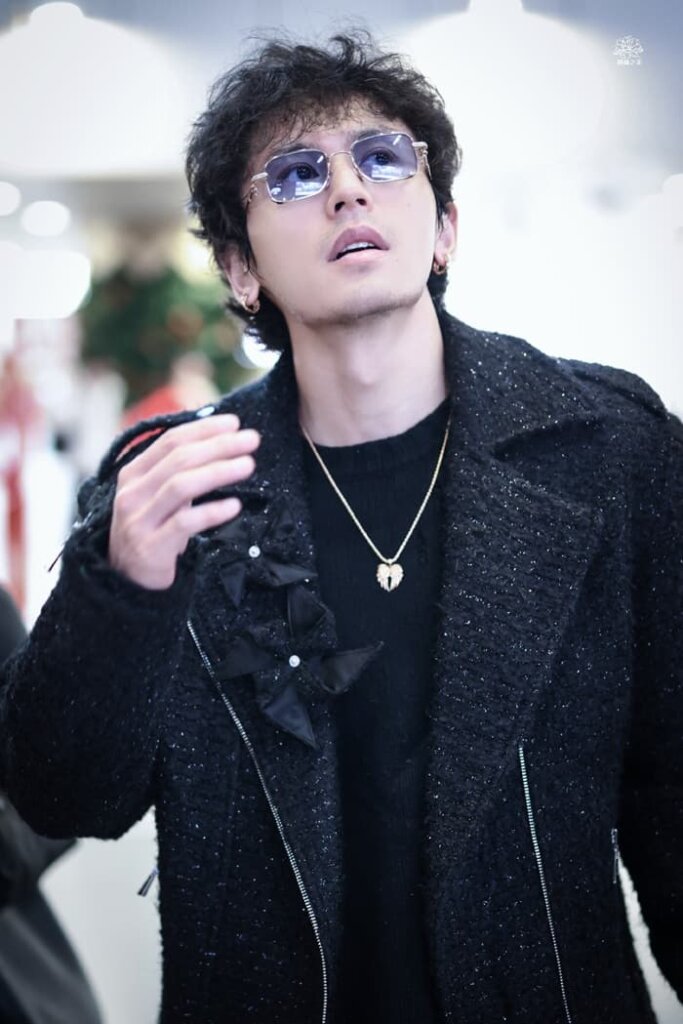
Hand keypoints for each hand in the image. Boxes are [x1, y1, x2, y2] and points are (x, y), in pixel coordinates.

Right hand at [109, 414, 259, 589]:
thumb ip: (178, 473)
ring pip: (181, 486)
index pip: (170, 441)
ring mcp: (139, 520)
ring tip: (247, 465)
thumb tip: (220, 442)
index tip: (234, 423)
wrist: (127, 580)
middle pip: (179, 459)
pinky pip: (185, 523)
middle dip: (218, 446)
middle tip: (251, 440)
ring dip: (218, 472)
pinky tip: (234, 506)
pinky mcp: (151, 547)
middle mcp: (132, 493)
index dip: (204, 429)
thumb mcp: (157, 497)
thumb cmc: (152, 531)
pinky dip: (212, 512)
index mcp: (134, 474)